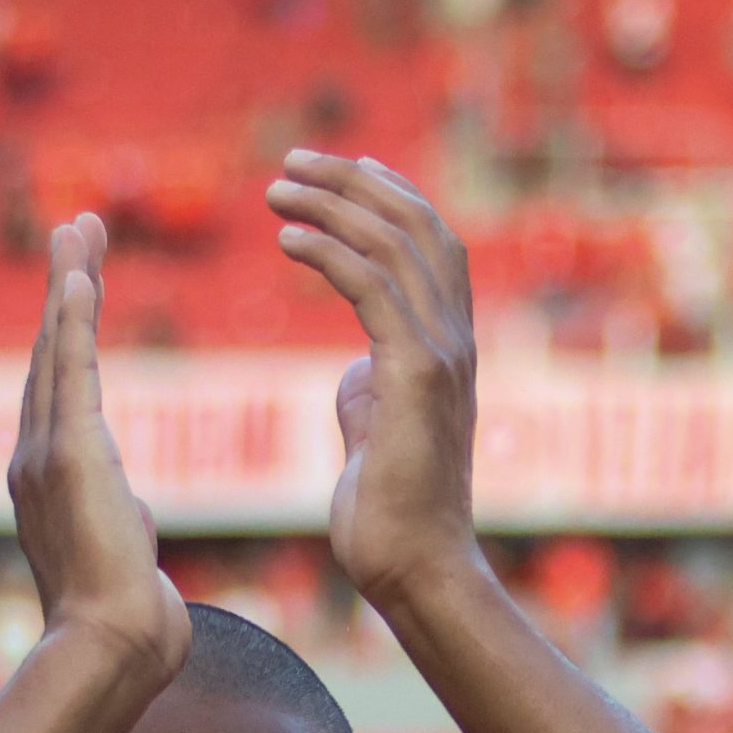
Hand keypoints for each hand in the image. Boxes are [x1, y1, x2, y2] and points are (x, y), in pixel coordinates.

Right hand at [7, 215, 190, 682]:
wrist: (110, 653)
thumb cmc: (126, 630)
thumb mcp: (123, 563)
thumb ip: (121, 528)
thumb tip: (130, 524)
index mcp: (48, 485)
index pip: (58, 392)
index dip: (65, 335)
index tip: (80, 287)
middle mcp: (33, 462)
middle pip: (46, 356)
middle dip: (62, 290)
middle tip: (76, 229)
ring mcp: (44, 457)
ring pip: (53, 351)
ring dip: (68, 285)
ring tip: (80, 228)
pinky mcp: (70, 457)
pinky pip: (69, 372)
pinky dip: (72, 320)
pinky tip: (79, 276)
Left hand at [266, 153, 480, 609]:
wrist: (414, 571)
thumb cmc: (389, 516)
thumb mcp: (377, 433)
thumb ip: (371, 388)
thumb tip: (354, 368)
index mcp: (448, 348)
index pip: (431, 244)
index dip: (390, 196)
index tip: (339, 170)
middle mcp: (455, 341)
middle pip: (417, 225)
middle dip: (354, 182)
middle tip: (293, 162)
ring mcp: (441, 357)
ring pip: (394, 246)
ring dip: (332, 205)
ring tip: (277, 189)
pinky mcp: (416, 378)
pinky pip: (372, 290)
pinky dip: (330, 253)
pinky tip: (288, 238)